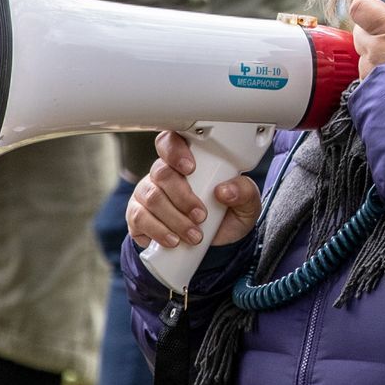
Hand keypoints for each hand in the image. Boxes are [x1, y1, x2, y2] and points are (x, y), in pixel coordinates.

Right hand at [126, 130, 261, 249]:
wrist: (215, 243)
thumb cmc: (228, 213)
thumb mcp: (246, 203)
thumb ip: (244, 192)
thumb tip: (225, 190)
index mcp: (187, 160)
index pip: (171, 142)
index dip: (175, 151)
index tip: (191, 168)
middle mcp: (162, 173)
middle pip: (162, 173)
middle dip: (182, 197)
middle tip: (201, 215)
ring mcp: (147, 194)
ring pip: (151, 198)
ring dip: (174, 218)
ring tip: (194, 234)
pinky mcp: (137, 216)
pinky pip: (139, 218)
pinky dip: (158, 231)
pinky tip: (173, 240)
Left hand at [348, 0, 384, 79]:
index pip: (360, 5)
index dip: (368, 0)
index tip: (384, 1)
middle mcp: (373, 49)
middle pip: (361, 25)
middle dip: (375, 24)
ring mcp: (367, 69)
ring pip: (363, 49)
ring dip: (376, 47)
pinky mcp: (366, 87)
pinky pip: (366, 70)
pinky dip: (377, 68)